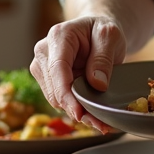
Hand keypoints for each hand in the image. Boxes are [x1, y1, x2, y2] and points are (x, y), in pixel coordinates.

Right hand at [31, 15, 127, 132]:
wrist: (95, 30)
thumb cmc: (102, 30)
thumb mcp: (110, 36)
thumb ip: (103, 58)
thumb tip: (97, 85)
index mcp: (59, 37)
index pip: (58, 70)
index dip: (67, 95)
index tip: (80, 113)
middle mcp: (44, 52)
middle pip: (55, 90)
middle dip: (77, 109)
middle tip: (102, 123)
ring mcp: (42, 67)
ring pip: (55, 100)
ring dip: (77, 112)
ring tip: (100, 121)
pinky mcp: (47, 80)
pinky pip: (59, 100)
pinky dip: (75, 109)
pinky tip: (91, 113)